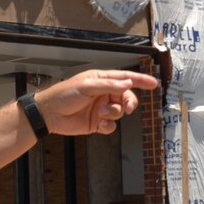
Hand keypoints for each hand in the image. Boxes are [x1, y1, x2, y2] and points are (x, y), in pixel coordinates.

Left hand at [34, 70, 158, 135]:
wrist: (49, 114)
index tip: (154, 83)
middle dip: (129, 103)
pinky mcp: (97, 123)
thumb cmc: (64, 94)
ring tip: (101, 114)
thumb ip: (109, 85)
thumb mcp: (86, 86)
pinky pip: (111, 126)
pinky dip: (108, 126)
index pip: (125, 78)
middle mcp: (103, 94)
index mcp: (101, 80)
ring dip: (113, 113)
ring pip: (119, 112)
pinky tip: (99, 124)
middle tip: (128, 108)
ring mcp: (101, 109)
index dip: (140, 80)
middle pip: (126, 97)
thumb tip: (128, 83)